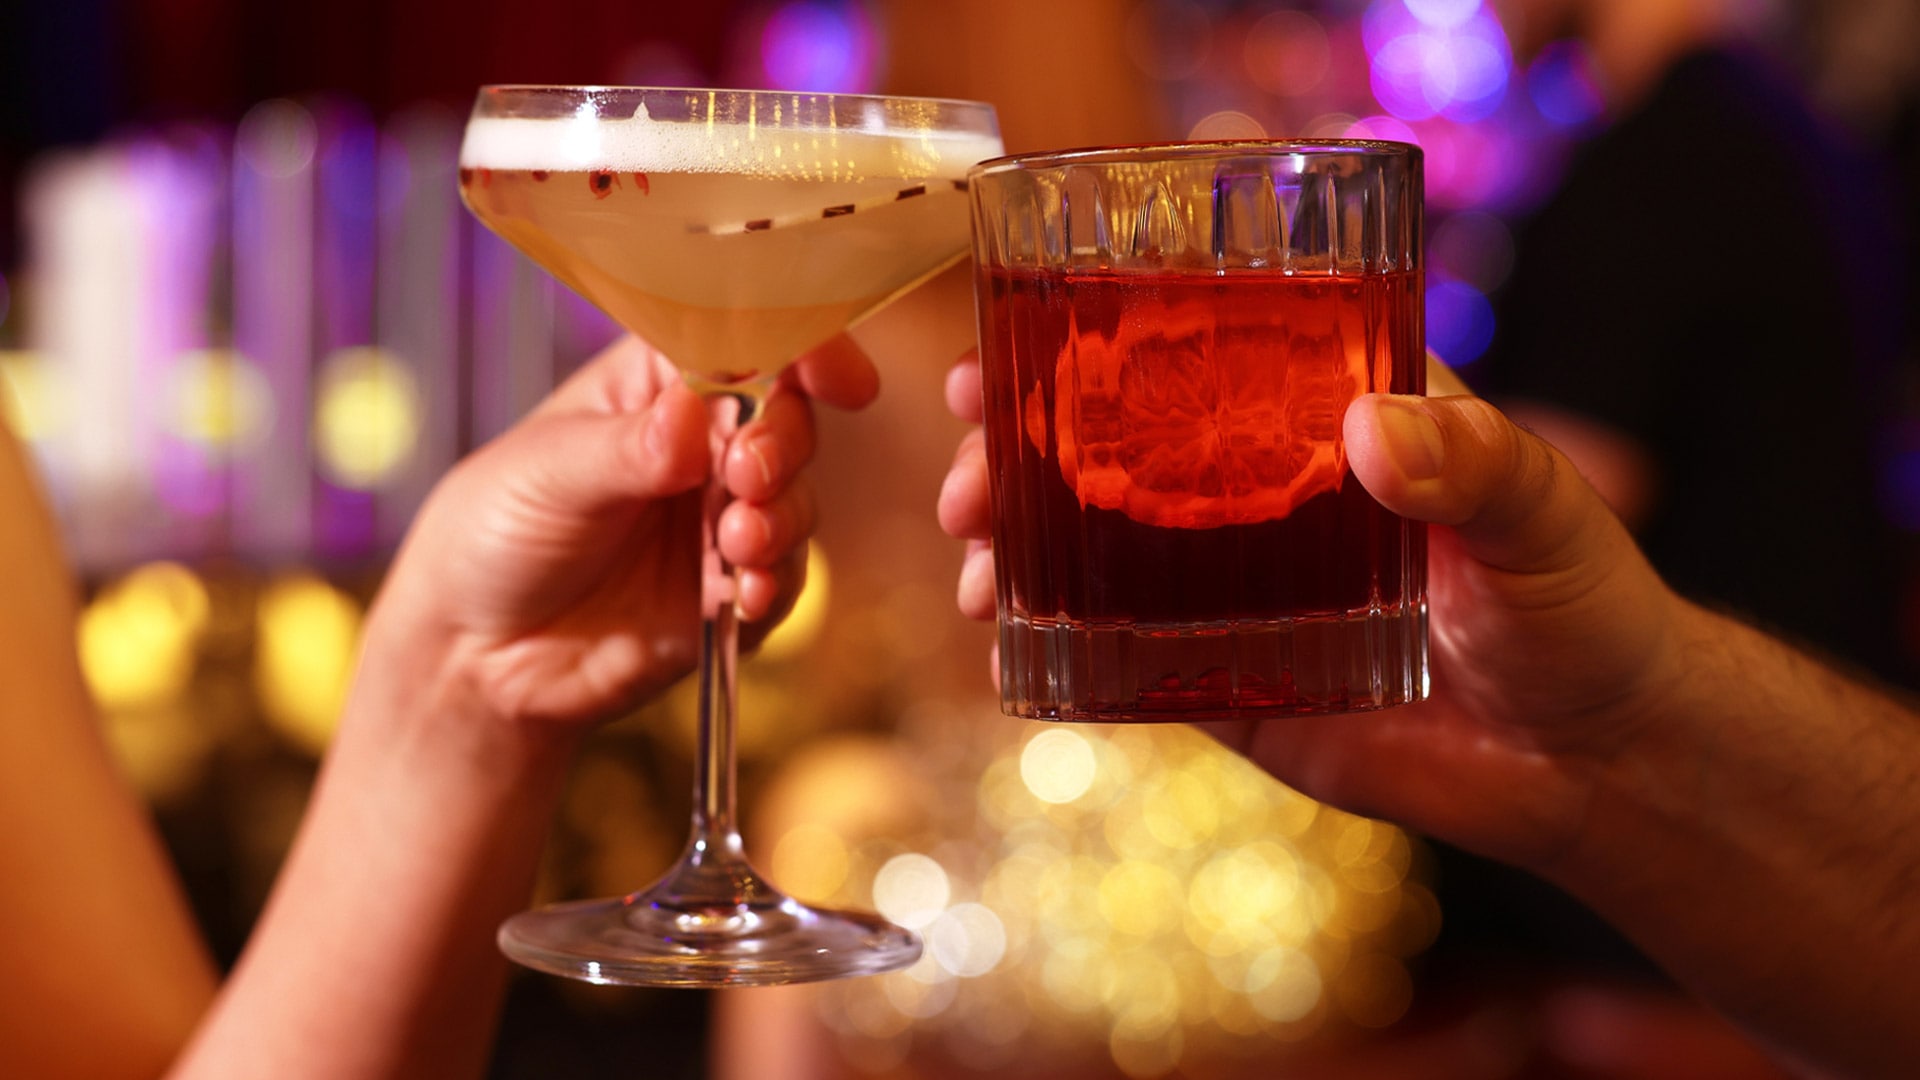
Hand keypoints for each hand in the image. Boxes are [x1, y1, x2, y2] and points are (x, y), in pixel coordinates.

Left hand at [373, 333, 877, 732]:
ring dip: (782, 519)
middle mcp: (702, 446)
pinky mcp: (729, 591)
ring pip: (796, 501)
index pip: (744, 344)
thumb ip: (625, 449)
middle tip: (746, 475)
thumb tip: (690, 416)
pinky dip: (777, 583)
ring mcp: (720, 519)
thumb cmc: (494, 532)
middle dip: (784, 445)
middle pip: (787, 421)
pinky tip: (745, 593)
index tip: (834, 377)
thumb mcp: (547, 475)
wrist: (475, 653)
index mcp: (656, 385)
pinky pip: (784, 580)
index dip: (800, 349)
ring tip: (736, 544)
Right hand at [938, 353, 1687, 869]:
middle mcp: (1265, 486)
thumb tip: (1375, 432)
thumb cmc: (1582, 606)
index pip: (1223, 324)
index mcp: (1335, 410)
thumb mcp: (1541, 511)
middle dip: (1028, 417)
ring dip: (1013, 526)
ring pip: (1096, 535)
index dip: (1131, 294)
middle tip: (965, 424)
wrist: (1590, 763)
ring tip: (968, 541)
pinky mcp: (1226, 677)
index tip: (1045, 281)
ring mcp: (1235, 583)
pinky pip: (1120, 653)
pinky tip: (996, 630)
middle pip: (1120, 427)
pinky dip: (1049, 641)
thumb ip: (1476, 460)